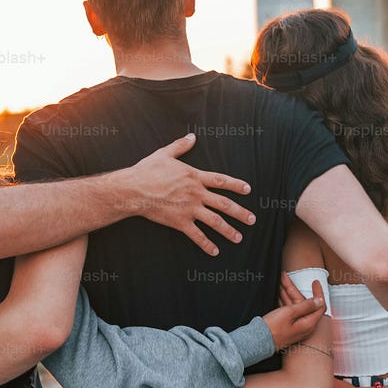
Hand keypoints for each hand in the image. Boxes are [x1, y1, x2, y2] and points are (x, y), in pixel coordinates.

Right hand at [123, 133, 254, 255]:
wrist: (134, 189)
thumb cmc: (147, 171)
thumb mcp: (164, 154)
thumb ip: (180, 146)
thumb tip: (192, 136)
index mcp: (194, 177)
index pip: (221, 181)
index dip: (236, 185)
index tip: (248, 190)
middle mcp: (196, 194)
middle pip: (224, 204)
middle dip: (240, 212)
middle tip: (252, 219)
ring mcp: (189, 209)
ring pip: (215, 221)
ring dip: (229, 231)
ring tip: (239, 237)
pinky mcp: (180, 222)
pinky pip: (197, 235)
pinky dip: (207, 244)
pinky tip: (215, 251)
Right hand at [264, 274, 327, 348]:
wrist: (258, 341)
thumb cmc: (273, 329)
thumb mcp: (289, 313)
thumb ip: (306, 306)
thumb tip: (319, 301)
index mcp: (308, 323)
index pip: (320, 306)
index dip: (318, 292)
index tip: (315, 282)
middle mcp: (305, 326)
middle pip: (304, 303)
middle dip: (295, 289)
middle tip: (287, 278)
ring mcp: (296, 327)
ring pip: (295, 306)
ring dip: (288, 293)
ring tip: (281, 282)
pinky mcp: (288, 327)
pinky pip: (290, 311)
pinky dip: (285, 301)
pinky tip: (279, 294)